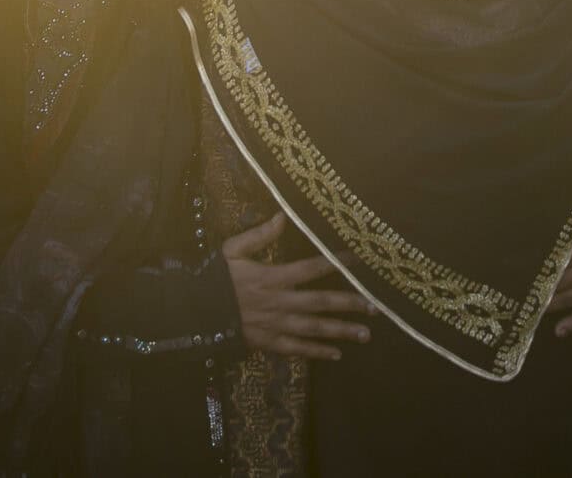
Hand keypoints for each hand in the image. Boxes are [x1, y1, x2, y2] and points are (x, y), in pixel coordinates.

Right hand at [222, 212, 372, 359]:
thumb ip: (259, 235)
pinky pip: (296, 350)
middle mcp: (280, 302)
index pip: (311, 268)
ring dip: (341, 331)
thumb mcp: (232, 250)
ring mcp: (276, 326)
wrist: (195, 313)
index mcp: (273, 277)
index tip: (358, 261)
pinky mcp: (268, 343)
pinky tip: (336, 354)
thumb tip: (282, 216)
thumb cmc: (215, 278)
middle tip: (375, 308)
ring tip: (365, 334)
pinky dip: (316, 353)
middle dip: (350, 304)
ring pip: (314, 329)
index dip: (336, 263)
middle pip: (321, 302)